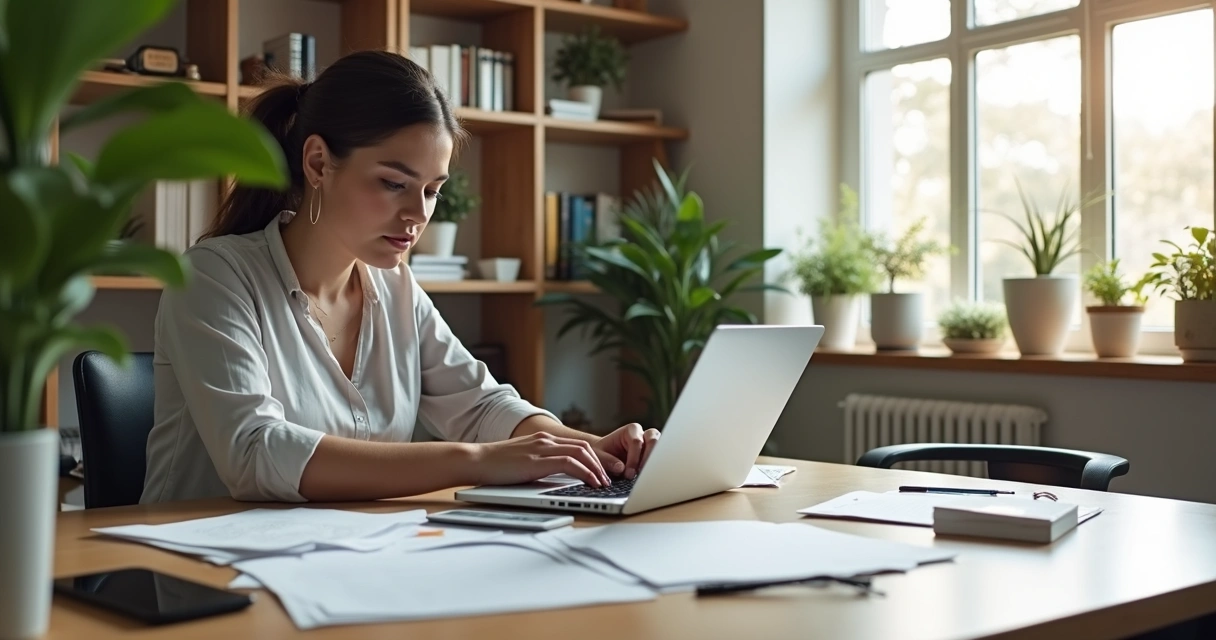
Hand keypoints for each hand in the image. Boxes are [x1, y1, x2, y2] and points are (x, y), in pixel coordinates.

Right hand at [473, 432, 610, 487]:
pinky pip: (570, 463)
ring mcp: (542, 447)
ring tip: (605, 482)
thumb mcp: (523, 463)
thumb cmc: (495, 466)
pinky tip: (592, 482)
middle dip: (604, 461)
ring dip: (598, 468)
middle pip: (585, 447)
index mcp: (543, 440)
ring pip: (582, 452)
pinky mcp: (538, 459)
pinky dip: (585, 472)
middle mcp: (546, 440)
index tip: (608, 470)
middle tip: (616, 475)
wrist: (476, 460)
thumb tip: (557, 479)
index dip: (597, 457)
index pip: (578, 445)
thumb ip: (541, 465)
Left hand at [593, 423, 660, 478]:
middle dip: (647, 460)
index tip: (628, 474)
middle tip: (639, 476)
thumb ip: (607, 461)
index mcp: (631, 430)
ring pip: (661, 449)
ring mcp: (651, 444)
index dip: (633, 459)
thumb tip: (621, 468)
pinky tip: (649, 478)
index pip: (636, 442)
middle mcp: (644, 434)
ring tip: (644, 477)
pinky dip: (656, 468)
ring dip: (654, 464)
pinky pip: (661, 459)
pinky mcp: (655, 455)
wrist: (606, 456)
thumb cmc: (602, 453)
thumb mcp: (599, 456)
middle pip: (653, 441)